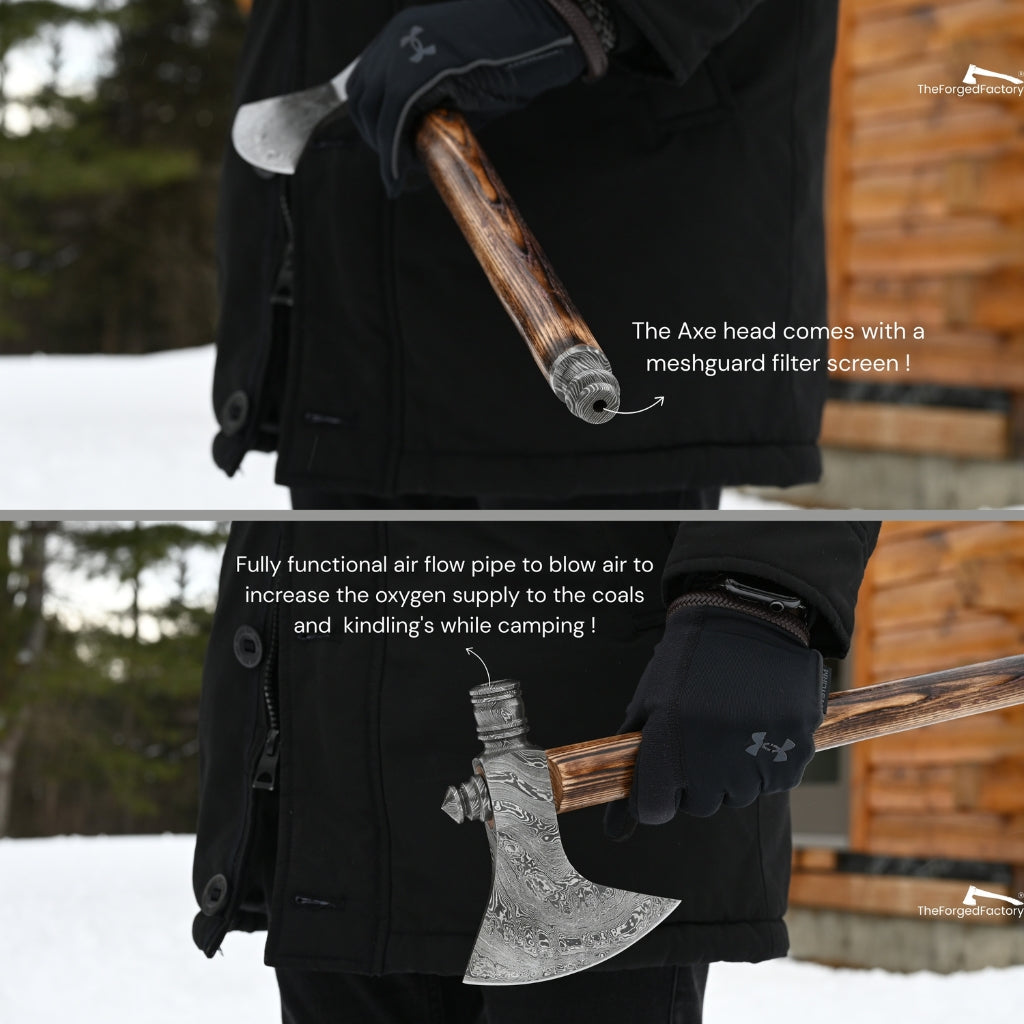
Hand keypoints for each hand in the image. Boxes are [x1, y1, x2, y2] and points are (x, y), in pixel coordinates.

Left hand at [345, 0, 588, 194]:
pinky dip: (394, 153)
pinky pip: (394, 119)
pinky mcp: (420, 70)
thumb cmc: (510, 59)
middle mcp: (396, 38)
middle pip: (363, 99)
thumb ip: (432, 109)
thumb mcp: (458, 82)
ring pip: (375, 112)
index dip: (372, 124)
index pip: (367, 85)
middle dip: (376, 140)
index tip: (387, 151)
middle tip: (395, 170)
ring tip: (401, 177)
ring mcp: (406, 51)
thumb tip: (418, 150)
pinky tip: (401, 175)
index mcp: (403, 34)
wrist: (540, 35)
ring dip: (385, 151)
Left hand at [605, 605, 825, 836]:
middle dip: (696, 780)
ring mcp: (755, 758)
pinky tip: (757, 724)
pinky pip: (773, 782)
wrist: (747, 621)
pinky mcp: (793, 755)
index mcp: (667, 742)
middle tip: (701, 735)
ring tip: (730, 723)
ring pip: (738, 796)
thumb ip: (632, 764)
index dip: (655, 795)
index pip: (654, 809)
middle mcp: (710, 758)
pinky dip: (765, 762)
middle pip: (699, 805)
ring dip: (731, 771)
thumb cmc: (689, 663)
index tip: (662, 777)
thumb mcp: (649, 703)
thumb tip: (615, 829)